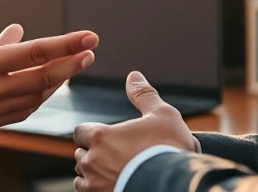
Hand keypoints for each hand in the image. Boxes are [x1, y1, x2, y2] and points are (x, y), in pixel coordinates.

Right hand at [0, 0, 97, 147]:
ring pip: (36, 98)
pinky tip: (41, 88)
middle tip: (90, 52)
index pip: (35, 53)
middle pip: (44, 78)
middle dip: (72, 64)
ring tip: (70, 67)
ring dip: (57, 83)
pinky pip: (20, 113)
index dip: (66, 44)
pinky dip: (36, 99)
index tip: (89, 37)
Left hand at [72, 71, 199, 191]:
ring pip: (83, 178)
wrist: (178, 184)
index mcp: (102, 137)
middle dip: (93, 154)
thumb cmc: (170, 150)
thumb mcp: (162, 115)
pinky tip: (115, 185)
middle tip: (114, 156)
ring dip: (93, 174)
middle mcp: (93, 162)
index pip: (80, 132)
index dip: (91, 134)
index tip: (104, 137)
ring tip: (114, 172)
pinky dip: (98, 190)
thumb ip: (143, 95)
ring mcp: (96, 185)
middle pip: (81, 155)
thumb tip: (134, 77)